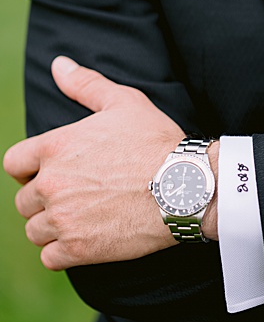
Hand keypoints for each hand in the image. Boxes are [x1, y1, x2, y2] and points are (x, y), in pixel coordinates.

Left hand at [4, 57, 184, 270]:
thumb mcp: (125, 103)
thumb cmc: (158, 142)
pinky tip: (86, 242)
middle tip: (78, 199)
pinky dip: (63, 254)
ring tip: (84, 221)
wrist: (189, 186)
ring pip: (35, 231)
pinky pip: (50, 258)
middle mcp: (50, 184)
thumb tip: (58, 64)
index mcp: (54, 147)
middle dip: (46, 201)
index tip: (53, 174)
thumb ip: (86, 84)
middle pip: (24, 202)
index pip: (14, 164)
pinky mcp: (78, 248)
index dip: (30, 170)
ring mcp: (62, 218)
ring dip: (54, 228)